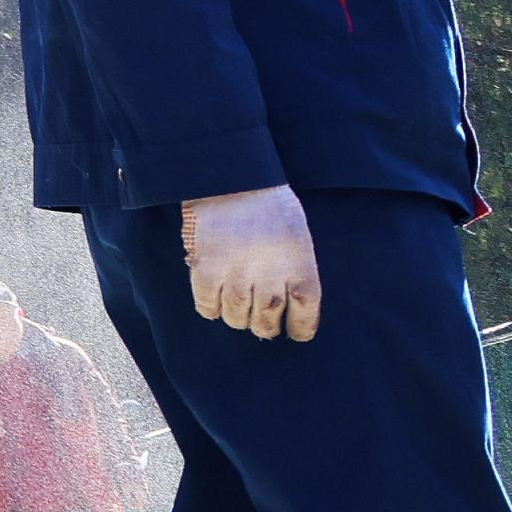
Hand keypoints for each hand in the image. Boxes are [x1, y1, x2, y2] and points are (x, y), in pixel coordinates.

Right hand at [181, 185, 323, 340]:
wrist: (232, 178)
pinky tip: (213, 302)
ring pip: (236, 317)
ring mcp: (236, 276)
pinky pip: (206, 305)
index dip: (300, 329)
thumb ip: (294, 269)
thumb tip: (285, 298)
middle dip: (265, 327)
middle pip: (267, 321)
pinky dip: (210, 309)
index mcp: (300, 270)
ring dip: (237, 318)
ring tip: (237, 311)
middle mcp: (270, 279)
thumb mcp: (297, 237)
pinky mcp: (206, 270)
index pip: (305, 315)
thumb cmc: (270, 205)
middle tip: (262, 326)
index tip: (295, 333)